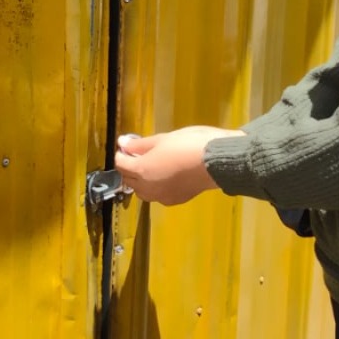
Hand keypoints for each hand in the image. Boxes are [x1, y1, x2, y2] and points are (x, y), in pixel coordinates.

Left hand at [114, 126, 244, 205]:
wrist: (217, 161)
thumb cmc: (189, 144)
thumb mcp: (163, 138)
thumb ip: (140, 144)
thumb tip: (123, 143)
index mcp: (142, 170)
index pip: (121, 164)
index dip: (121, 153)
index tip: (126, 145)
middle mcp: (148, 187)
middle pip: (129, 180)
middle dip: (129, 168)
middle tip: (136, 154)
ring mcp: (162, 196)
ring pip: (142, 191)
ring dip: (140, 181)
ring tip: (149, 166)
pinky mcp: (176, 200)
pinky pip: (158, 195)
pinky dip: (155, 187)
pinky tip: (164, 177)